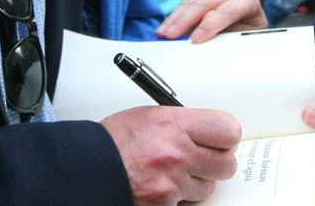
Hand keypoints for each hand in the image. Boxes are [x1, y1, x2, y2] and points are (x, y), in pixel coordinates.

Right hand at [100, 106, 241, 205]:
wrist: (86, 170)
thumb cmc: (112, 142)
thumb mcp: (148, 116)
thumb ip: (183, 123)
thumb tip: (207, 131)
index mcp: (173, 124)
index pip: (228, 130)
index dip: (226, 136)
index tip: (221, 138)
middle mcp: (176, 153)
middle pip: (227, 164)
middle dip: (217, 162)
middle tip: (202, 158)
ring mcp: (172, 183)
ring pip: (209, 187)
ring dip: (196, 182)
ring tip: (173, 172)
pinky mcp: (166, 205)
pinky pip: (187, 202)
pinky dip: (178, 198)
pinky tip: (161, 186)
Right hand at [156, 0, 267, 42]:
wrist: (252, 22)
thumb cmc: (250, 32)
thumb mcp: (246, 36)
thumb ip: (229, 30)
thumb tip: (204, 24)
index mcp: (247, 1)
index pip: (228, 11)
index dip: (211, 25)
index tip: (195, 39)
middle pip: (206, 4)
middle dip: (185, 21)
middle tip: (170, 36)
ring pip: (193, 2)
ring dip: (175, 19)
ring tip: (162, 33)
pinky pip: (187, 4)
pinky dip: (175, 17)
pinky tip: (165, 28)